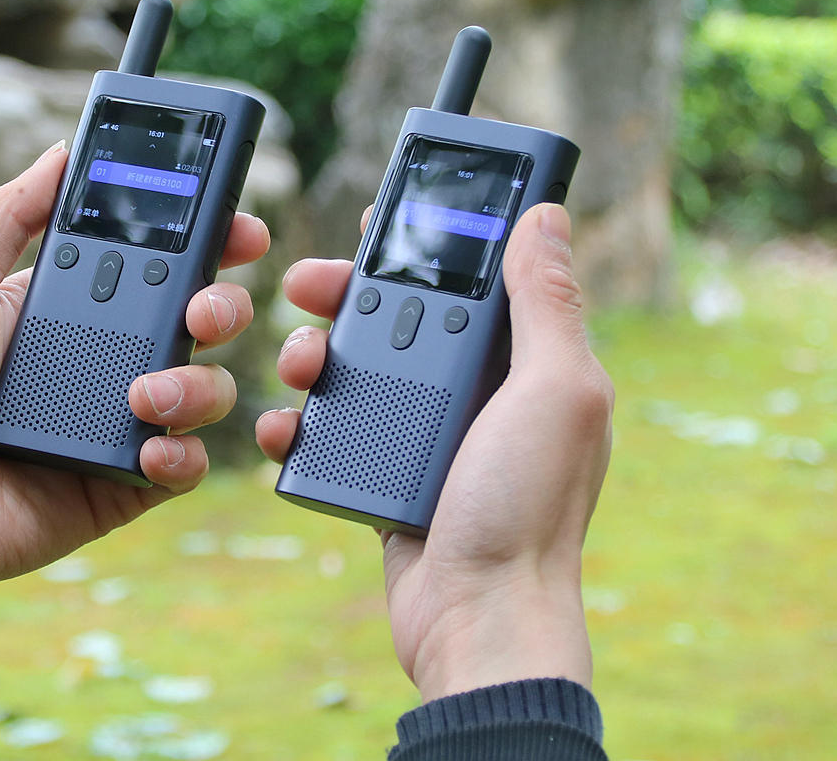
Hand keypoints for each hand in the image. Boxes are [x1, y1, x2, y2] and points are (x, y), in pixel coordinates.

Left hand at [0, 142, 268, 670]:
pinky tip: (147, 444)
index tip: (236, 224)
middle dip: (224, 302)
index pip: (156, 260)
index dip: (206, 238)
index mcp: (70, 305)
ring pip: (206, 389)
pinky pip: (184, 464)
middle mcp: (104, 359)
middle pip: (199, 318)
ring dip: (198, 382)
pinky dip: (181, 452)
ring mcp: (118, 423)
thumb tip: (63, 151)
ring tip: (146, 393)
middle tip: (202, 308)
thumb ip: (9, 214)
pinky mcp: (122, 485)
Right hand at [257, 202, 610, 701]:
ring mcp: (432, 438)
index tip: (379, 220)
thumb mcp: (555, 391)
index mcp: (528, 365)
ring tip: (297, 364)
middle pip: (402, 317)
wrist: (478, 620)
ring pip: (358, 370)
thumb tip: (546, 216)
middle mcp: (482, 395)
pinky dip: (300, 426)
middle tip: (303, 284)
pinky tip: (281, 425)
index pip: (474, 280)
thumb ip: (547, 302)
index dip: (426, 245)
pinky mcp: (388, 479)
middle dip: (347, 294)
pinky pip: (332, 435)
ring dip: (315, 356)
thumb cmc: (528, 510)